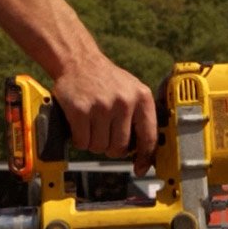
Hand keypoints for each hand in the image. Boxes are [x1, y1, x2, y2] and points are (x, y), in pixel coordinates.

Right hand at [52, 58, 157, 175]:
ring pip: (99, 147)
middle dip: (111, 147)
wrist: (79, 60)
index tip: (140, 167)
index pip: (148, 137)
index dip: (144, 157)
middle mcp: (124, 101)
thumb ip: (140, 116)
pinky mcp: (80, 110)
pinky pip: (82, 142)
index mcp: (141, 97)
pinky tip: (81, 125)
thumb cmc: (106, 79)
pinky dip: (80, 139)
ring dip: (94, 142)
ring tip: (92, 125)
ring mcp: (102, 106)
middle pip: (120, 148)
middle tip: (105, 133)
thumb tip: (146, 152)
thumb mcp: (132, 90)